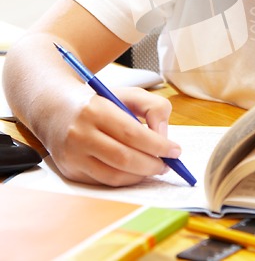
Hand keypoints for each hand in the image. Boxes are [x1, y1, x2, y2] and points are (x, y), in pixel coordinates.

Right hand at [46, 86, 180, 185]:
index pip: (132, 133)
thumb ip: (154, 106)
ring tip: (155, 168)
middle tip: (168, 164)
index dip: (157, 145)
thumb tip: (163, 136)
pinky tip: (137, 172)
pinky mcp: (70, 171)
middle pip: (124, 158)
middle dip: (152, 164)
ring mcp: (72, 156)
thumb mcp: (129, 93)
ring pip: (114, 176)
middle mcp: (80, 134)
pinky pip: (104, 182)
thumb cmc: (99, 102)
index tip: (175, 150)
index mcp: (95, 110)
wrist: (56, 109)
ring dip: (140, 176)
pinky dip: (125, 180)